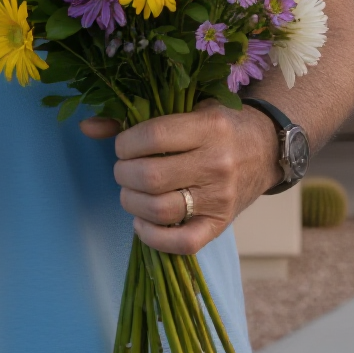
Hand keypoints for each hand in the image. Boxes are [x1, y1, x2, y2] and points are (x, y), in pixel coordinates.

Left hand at [81, 102, 278, 250]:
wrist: (266, 148)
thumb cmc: (219, 126)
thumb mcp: (186, 109)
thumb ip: (136, 118)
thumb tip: (87, 128)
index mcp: (209, 127)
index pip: (151, 137)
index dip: (124, 144)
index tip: (124, 146)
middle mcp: (217, 163)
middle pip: (150, 177)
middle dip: (123, 174)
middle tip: (125, 170)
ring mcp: (220, 197)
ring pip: (159, 210)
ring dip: (131, 203)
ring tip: (132, 193)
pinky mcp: (221, 224)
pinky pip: (182, 243)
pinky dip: (153, 238)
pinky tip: (142, 223)